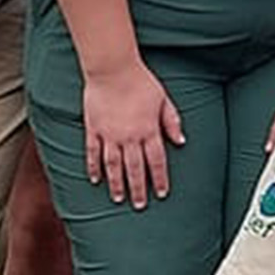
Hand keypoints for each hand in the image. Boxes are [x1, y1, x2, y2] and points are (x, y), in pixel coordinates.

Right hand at [79, 59, 182, 205]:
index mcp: (148, 130)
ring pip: (113, 166)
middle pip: (134, 169)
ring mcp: (109, 134)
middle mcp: (129, 136)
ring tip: (118, 199)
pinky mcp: (93, 128)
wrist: (113, 68)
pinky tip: (95, 179)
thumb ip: (171, 121)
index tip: (161, 194)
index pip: (156, 162)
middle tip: (139, 205)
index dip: (159, 179)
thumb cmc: (140, 81)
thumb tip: (181, 141)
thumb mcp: (163, 100)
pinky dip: (94, 168)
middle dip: (138, 189)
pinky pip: (93, 153)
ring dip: (116, 184)